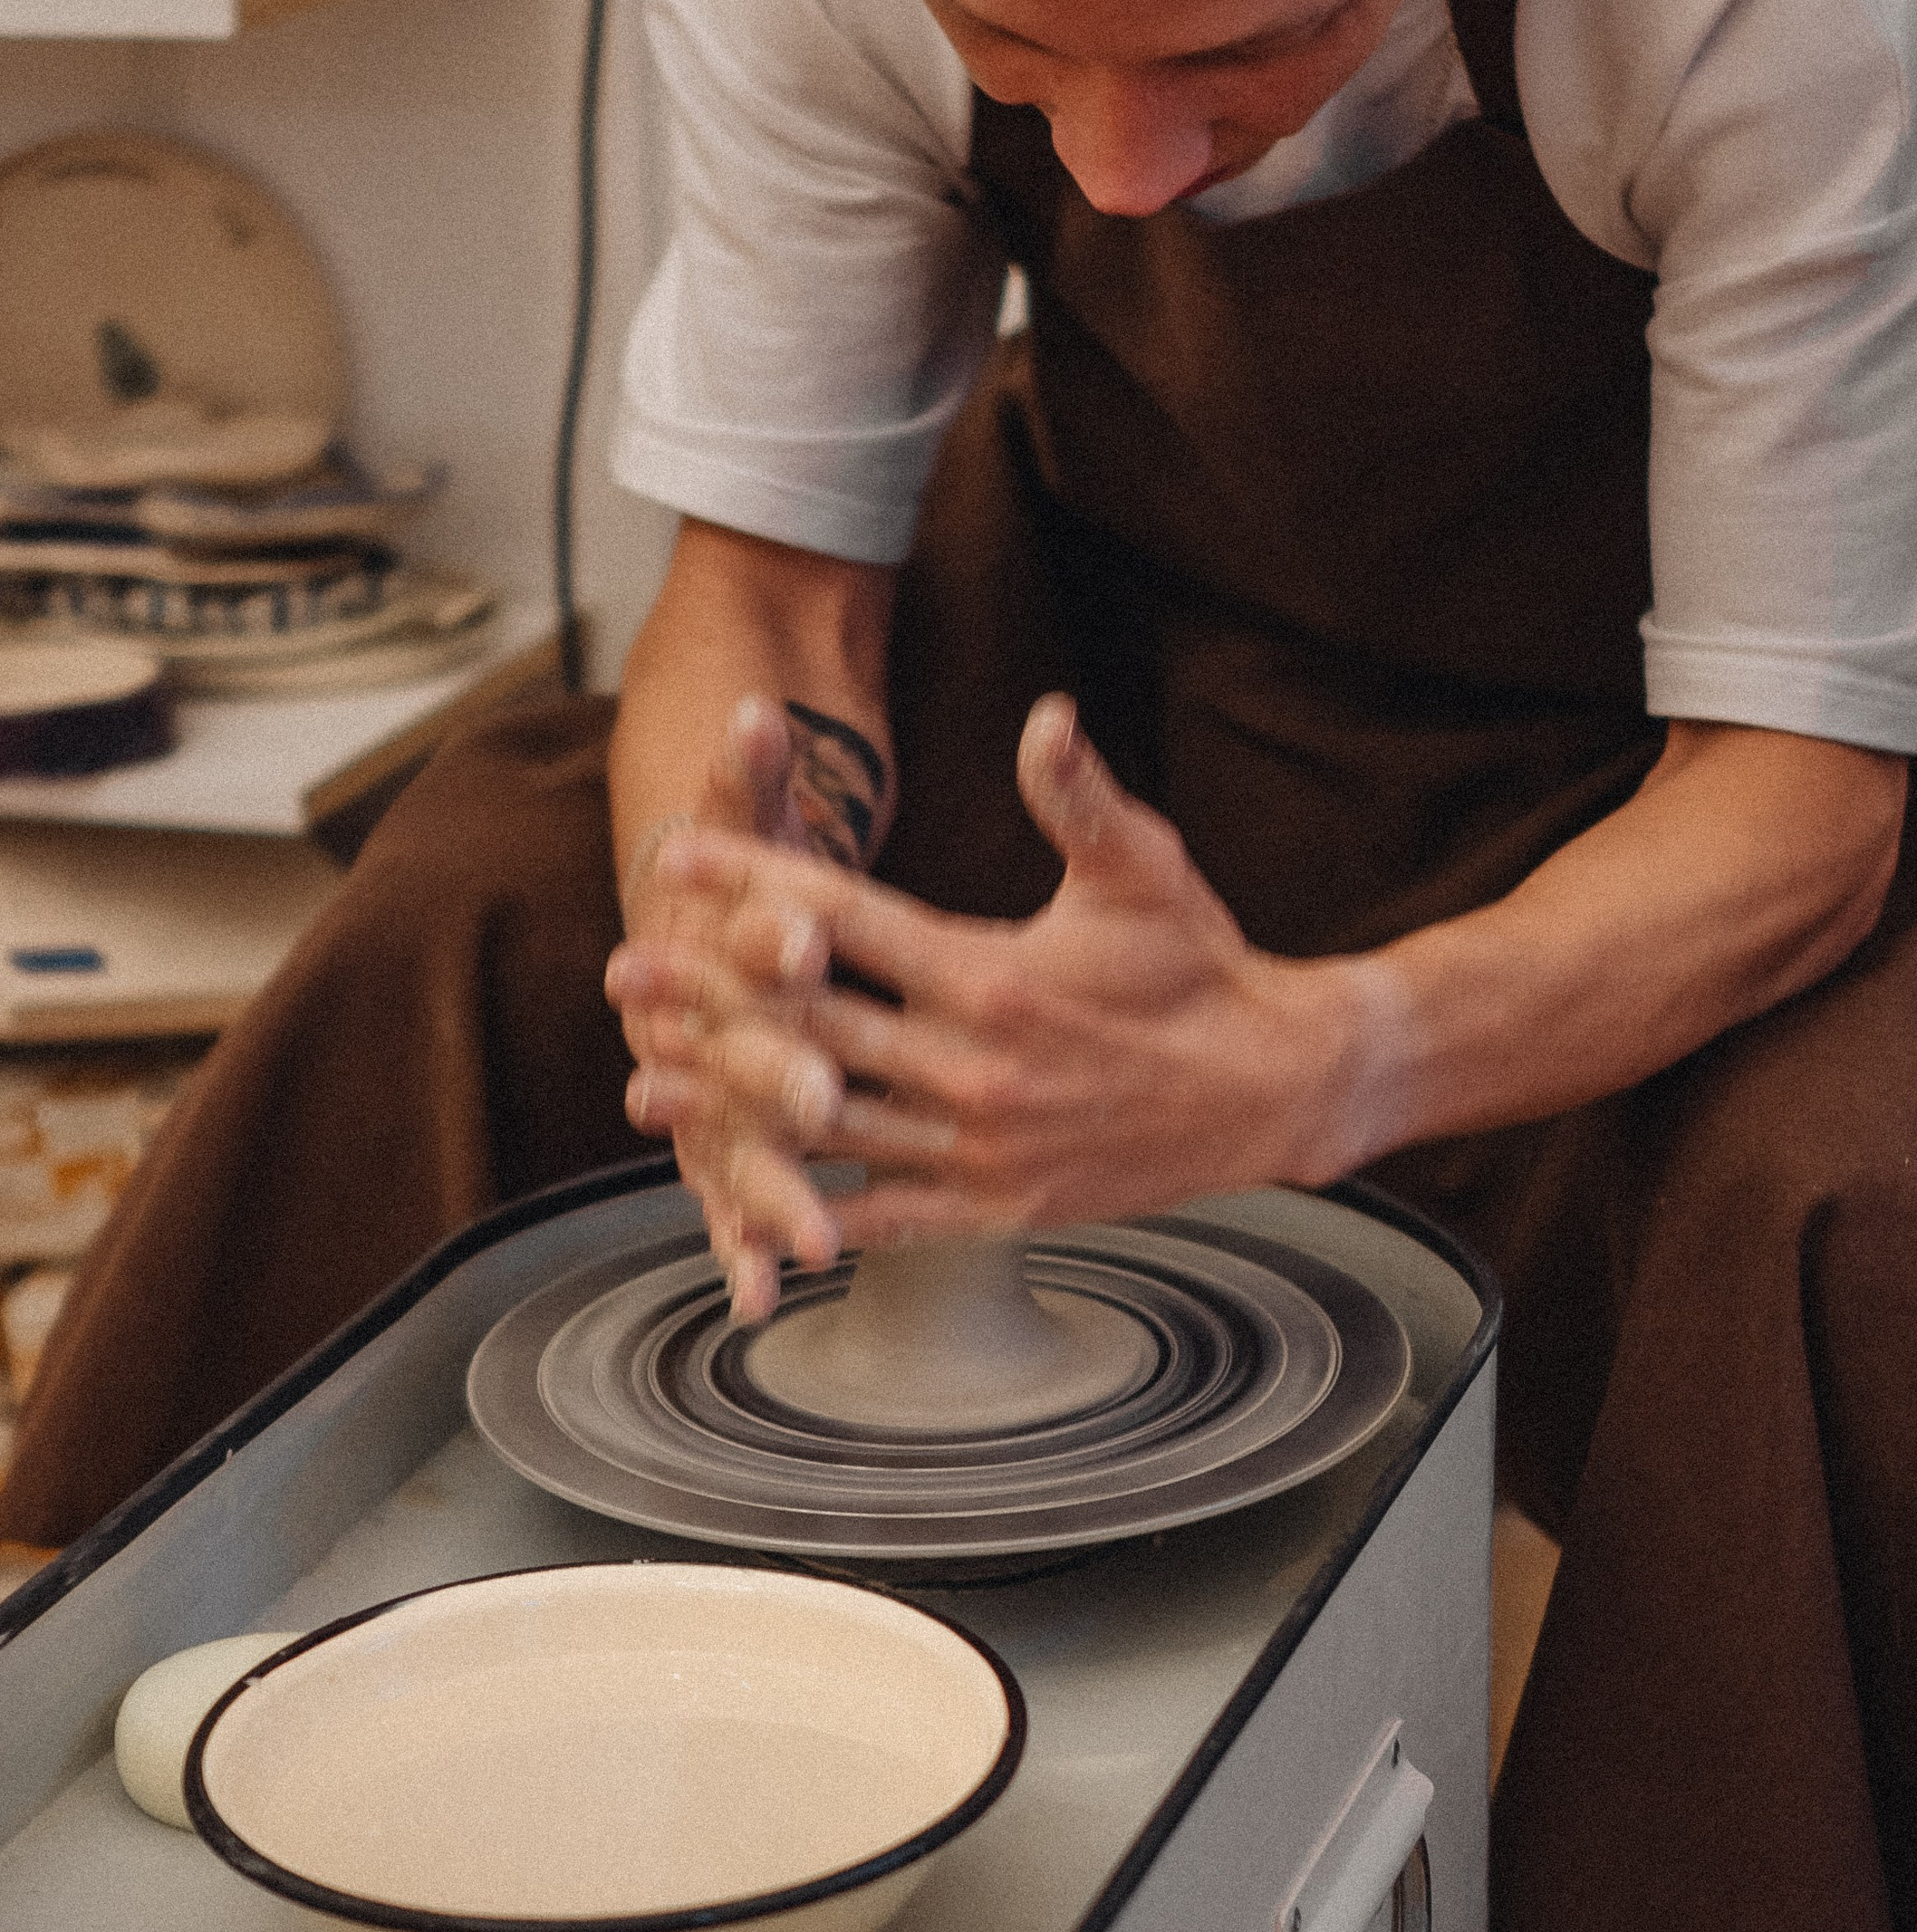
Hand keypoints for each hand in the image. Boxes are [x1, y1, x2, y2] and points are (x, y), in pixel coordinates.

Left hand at [605, 697, 1377, 1314]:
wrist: (1275, 1090)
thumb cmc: (1204, 965)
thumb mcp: (1146, 869)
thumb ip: (1079, 797)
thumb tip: (1045, 716)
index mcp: (993, 974)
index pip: (848, 922)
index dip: (756, 885)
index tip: (680, 857)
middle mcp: (974, 1065)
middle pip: (810, 1025)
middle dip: (709, 997)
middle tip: (625, 973)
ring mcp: (981, 1145)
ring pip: (828, 1124)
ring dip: (731, 1106)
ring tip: (646, 1084)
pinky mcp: (998, 1206)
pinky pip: (885, 1215)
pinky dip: (812, 1211)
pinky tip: (742, 1198)